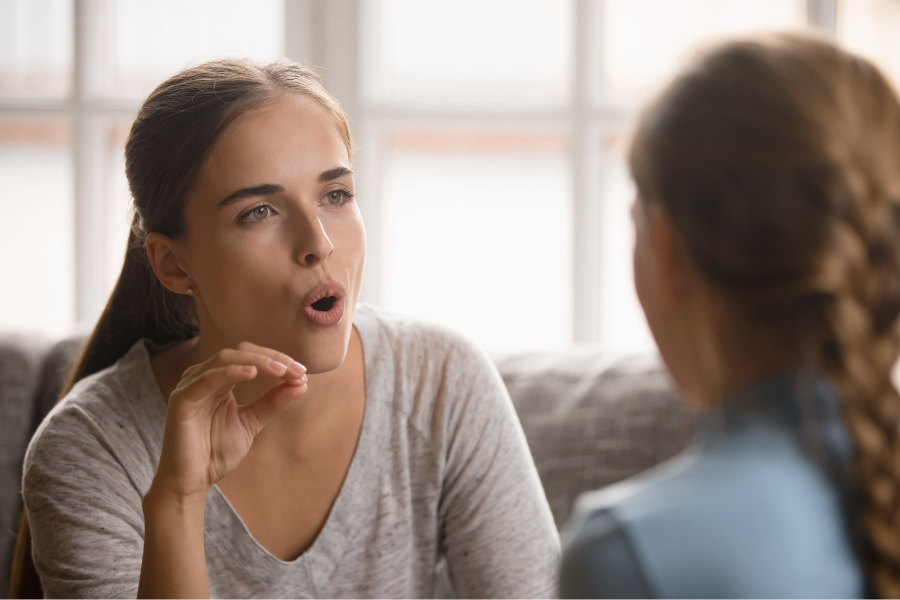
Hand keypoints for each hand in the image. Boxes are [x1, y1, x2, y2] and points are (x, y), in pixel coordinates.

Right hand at [149, 341, 307, 504]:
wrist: (192, 481)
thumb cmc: (216, 452)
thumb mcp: (252, 422)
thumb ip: (272, 402)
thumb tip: (301, 383)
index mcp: (220, 379)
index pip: (250, 357)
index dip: (277, 360)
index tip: (302, 372)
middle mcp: (204, 377)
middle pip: (240, 352)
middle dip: (272, 358)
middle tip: (296, 370)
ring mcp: (191, 386)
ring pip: (226, 359)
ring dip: (257, 362)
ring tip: (281, 370)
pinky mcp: (181, 400)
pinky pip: (207, 379)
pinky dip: (231, 372)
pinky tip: (252, 373)